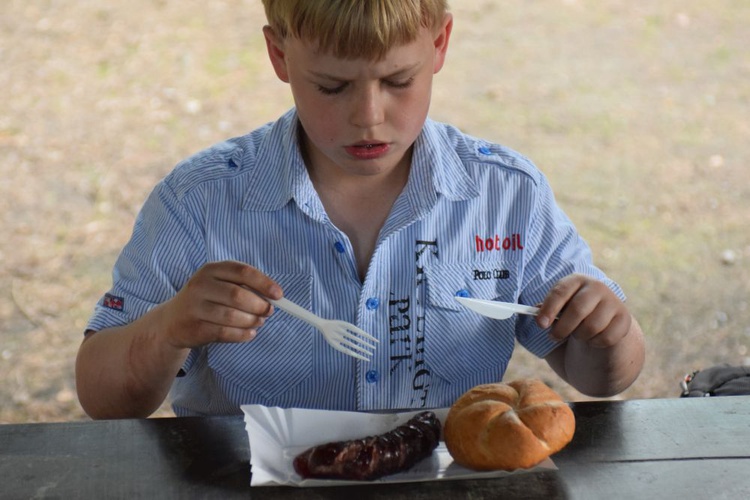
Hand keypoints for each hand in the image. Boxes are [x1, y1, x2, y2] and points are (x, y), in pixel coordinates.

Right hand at [157, 261, 282, 348]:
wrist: (172, 321)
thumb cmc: (206, 300)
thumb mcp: (220, 285)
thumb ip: (245, 287)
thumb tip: (274, 297)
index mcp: (211, 269)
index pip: (243, 272)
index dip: (264, 283)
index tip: (279, 295)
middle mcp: (201, 285)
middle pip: (238, 295)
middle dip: (259, 305)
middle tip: (268, 312)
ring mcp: (195, 307)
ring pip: (232, 316)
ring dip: (252, 321)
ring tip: (258, 322)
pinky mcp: (194, 328)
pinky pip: (225, 333)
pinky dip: (243, 335)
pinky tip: (249, 333)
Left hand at [536, 273, 631, 348]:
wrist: (603, 322)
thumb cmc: (573, 314)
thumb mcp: (559, 308)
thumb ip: (546, 310)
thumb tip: (536, 314)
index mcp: (577, 280)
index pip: (561, 292)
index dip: (549, 309)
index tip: (540, 324)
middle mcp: (597, 287)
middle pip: (578, 310)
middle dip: (562, 328)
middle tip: (554, 337)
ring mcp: (613, 302)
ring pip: (591, 326)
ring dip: (579, 336)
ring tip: (576, 334)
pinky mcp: (624, 319)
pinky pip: (606, 338)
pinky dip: (595, 343)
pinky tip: (592, 338)